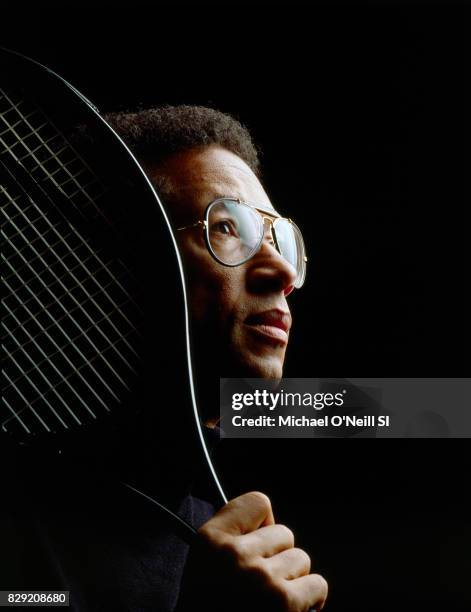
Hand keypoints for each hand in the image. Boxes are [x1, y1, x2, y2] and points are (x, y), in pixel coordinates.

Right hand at [177, 491, 327, 611]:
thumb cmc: (213, 606)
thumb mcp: (207, 564)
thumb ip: (233, 536)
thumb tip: (272, 523)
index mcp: (209, 539)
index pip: (258, 502)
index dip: (264, 524)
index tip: (258, 544)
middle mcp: (232, 554)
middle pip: (284, 533)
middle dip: (279, 558)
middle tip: (259, 586)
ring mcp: (259, 578)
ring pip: (301, 559)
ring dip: (293, 581)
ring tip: (271, 604)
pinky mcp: (283, 603)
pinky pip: (317, 585)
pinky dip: (310, 602)